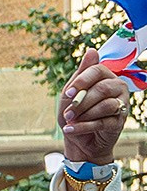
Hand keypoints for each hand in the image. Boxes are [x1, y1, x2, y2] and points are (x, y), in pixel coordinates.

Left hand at [59, 46, 131, 166]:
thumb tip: (92, 51)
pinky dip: (83, 126)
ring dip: (83, 114)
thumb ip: (80, 74)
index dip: (82, 81)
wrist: (78, 140)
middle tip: (68, 112)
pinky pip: (103, 121)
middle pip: (102, 88)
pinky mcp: (120, 122)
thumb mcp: (70, 94)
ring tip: (70, 121)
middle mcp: (118, 88)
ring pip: (105, 105)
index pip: (98, 70)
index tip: (68, 94)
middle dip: (81, 101)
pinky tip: (71, 129)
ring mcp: (121, 104)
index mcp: (105, 77)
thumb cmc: (74, 114)